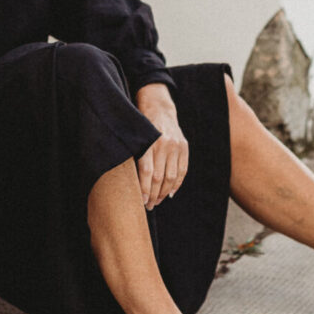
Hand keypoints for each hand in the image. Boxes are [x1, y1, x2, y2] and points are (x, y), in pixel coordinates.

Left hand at [135, 83, 188, 208]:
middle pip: (160, 178)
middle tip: (149, 206)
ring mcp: (176, 146)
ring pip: (171, 176)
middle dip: (154, 195)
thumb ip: (134, 156)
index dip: (145, 190)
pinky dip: (177, 184)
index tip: (141, 202)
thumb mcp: (135, 138)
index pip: (147, 172)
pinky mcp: (184, 147)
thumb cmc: (140, 126)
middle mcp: (164, 145)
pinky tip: (170, 193)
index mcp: (149, 143)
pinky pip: (182, 170)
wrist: (159, 107)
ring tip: (157, 202)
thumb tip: (128, 183)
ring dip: (164, 193)